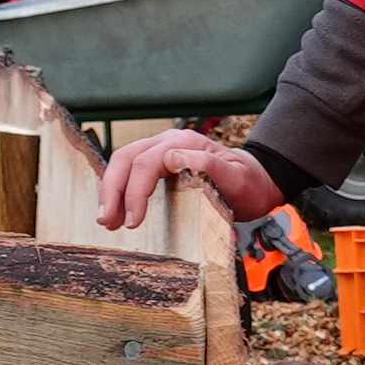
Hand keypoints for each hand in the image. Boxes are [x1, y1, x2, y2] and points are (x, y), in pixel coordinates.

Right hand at [90, 124, 285, 234]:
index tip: (133, 221)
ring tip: (107, 220)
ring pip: (123, 162)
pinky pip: (131, 170)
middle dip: (112, 190)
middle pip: (127, 159)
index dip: (134, 192)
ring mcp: (162, 149)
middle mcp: (169, 141)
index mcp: (185, 143)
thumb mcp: (236, 178)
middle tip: (107, 222)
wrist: (256, 182)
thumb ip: (208, 165)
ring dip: (110, 190)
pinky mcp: (159, 163)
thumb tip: (172, 158)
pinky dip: (118, 189)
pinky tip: (115, 209)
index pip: (146, 163)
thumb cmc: (248, 184)